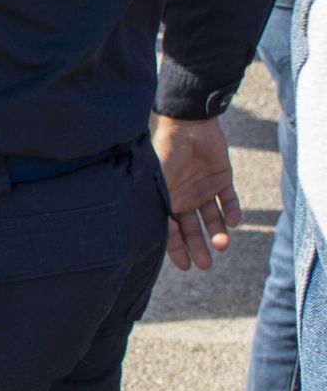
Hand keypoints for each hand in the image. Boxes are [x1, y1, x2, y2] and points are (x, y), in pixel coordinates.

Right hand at [151, 114, 240, 270]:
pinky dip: (233, 212)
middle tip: (206, 264)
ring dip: (218, 233)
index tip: (186, 266)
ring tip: (222, 244)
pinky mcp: (221, 178)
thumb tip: (156, 234)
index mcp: (166, 200)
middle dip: (199, 248)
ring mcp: (203, 189)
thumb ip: (158, 207)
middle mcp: (185, 198)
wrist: (187, 124)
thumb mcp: (158, 183)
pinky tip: (233, 222)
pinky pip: (229, 200)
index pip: (171, 231)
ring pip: (212, 218)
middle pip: (193, 229)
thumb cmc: (166, 152)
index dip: (177, 250)